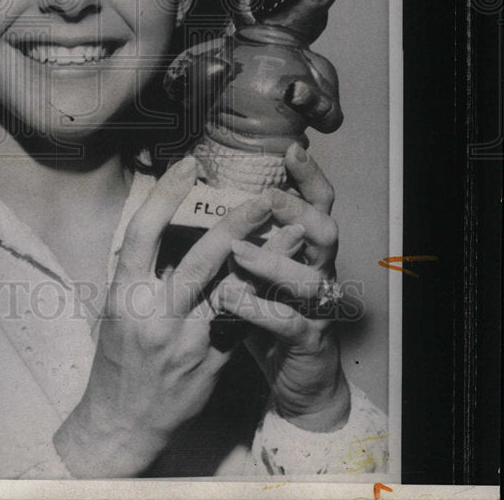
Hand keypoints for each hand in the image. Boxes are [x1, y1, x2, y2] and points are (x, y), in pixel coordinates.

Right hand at [54, 155, 272, 477]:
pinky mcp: (211, 362)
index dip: (166, 195)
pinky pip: (243, 321)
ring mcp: (186, 342)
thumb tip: (163, 221)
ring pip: (233, 290)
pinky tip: (287, 275)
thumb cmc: (116, 356)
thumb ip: (139, 269)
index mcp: (124, 295)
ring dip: (267, 258)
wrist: (122, 421)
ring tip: (294, 229)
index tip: (188, 166)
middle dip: (235, 224)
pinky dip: (265, 294)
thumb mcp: (115, 307)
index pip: (143, 234)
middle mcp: (155, 316)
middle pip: (200, 259)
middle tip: (262, 197)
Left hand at [213, 143, 350, 431]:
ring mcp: (318, 310)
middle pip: (324, 231)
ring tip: (236, 251)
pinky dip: (259, 310)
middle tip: (265, 198)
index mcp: (307, 249)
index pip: (319, 204)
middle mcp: (320, 272)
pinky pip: (289, 323)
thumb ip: (244, 238)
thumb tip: (205, 195)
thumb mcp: (257, 270)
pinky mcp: (308, 343)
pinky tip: (230, 299)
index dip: (309, 177)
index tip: (291, 149)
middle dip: (296, 211)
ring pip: (310, 280)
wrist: (299, 381)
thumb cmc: (268, 315)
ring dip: (273, 262)